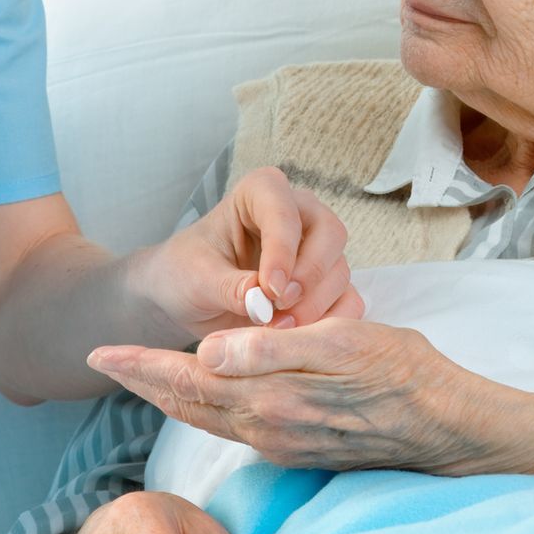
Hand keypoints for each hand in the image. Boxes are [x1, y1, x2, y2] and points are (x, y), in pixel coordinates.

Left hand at [88, 318, 485, 474]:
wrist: (450, 428)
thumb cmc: (404, 374)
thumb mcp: (338, 344)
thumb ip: (269, 349)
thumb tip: (206, 351)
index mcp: (269, 399)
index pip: (187, 379)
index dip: (140, 365)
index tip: (99, 353)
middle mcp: (267, 430)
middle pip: (188, 404)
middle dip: (143, 381)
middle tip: (104, 361)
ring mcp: (283, 445)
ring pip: (209, 418)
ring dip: (172, 396)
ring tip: (143, 376)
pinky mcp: (300, 450)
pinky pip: (236, 428)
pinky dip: (208, 408)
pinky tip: (208, 394)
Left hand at [141, 167, 364, 341]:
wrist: (186, 298)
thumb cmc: (186, 271)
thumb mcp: (196, 277)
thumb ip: (228, 286)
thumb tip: (261, 300)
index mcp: (261, 193)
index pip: (284, 209)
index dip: (282, 249)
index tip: (270, 289)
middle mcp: (298, 214)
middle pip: (330, 233)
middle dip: (309, 275)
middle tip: (280, 307)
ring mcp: (316, 250)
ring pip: (340, 269)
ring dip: (315, 304)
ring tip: (276, 330)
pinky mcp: (324, 285)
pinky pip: (347, 300)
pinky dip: (329, 323)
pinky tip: (297, 339)